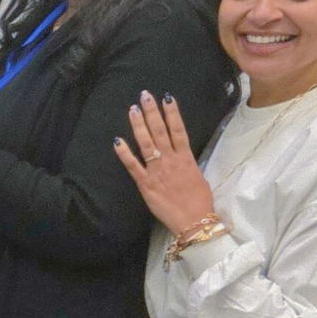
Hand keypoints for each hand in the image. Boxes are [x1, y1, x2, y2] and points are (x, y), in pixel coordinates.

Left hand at [113, 91, 215, 233]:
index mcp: (186, 159)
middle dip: (152, 112)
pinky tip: (117, 140)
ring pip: (146, 143)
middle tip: (145, 95)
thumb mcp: (198, 177)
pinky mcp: (145, 184)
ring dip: (138, 125)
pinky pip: (133, 166)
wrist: (194, 222)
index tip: (167, 98)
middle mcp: (171, 161)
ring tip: (132, 109)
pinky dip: (124, 153)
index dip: (172, 113)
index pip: (179, 130)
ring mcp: (157, 171)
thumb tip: (181, 153)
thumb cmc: (199, 201)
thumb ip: (187, 162)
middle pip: (160, 131)